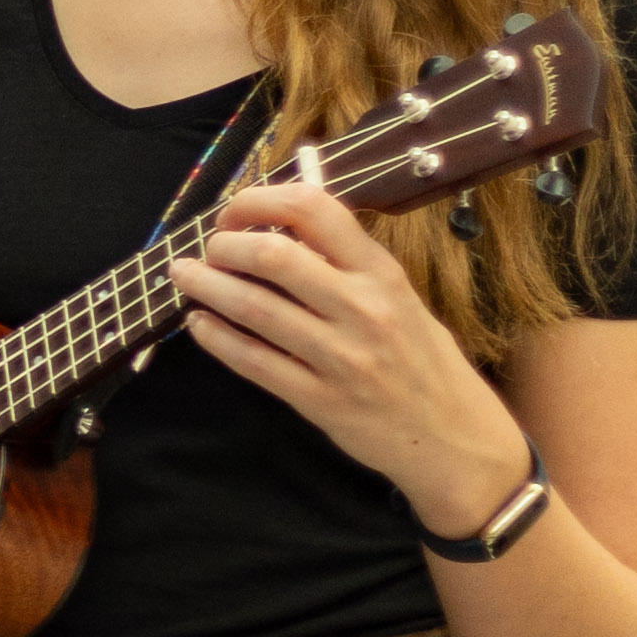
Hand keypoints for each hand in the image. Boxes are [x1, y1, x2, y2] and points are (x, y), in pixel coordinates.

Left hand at [173, 178, 528, 524]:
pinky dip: (217, 338)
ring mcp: (340, 356)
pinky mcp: (319, 399)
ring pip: (255, 308)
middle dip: (225, 245)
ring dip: (207, 287)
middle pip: (274, 256)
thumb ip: (347, 262)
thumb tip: (280, 223)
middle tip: (206, 248)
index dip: (261, 201)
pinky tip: (199, 325)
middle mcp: (362, 308)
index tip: (235, 210)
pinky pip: (254, 362)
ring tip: (184, 275)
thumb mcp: (399, 295)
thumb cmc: (421, 358)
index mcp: (381, 272)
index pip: (315, 210)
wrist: (452, 435)